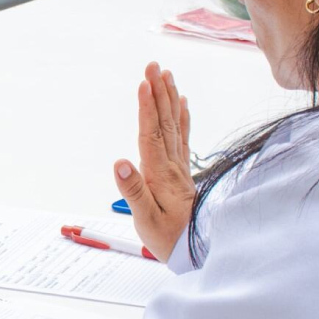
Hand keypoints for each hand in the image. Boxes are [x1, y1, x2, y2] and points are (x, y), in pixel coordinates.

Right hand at [113, 62, 194, 261]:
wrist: (198, 251)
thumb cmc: (169, 239)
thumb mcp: (146, 221)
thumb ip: (133, 191)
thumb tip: (120, 162)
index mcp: (159, 175)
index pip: (151, 135)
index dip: (147, 108)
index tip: (144, 83)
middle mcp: (172, 166)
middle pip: (164, 123)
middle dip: (158, 93)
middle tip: (153, 66)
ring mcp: (179, 168)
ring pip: (174, 126)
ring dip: (169, 99)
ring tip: (166, 75)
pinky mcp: (181, 173)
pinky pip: (182, 137)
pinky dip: (182, 117)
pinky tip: (182, 103)